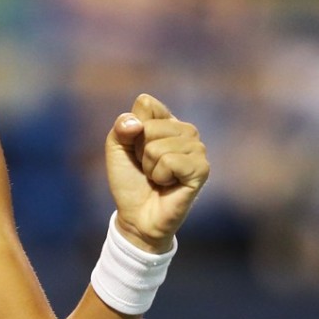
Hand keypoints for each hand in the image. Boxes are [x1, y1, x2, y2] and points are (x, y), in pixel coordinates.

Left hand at [104, 94, 208, 253]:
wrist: (136, 215)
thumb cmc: (129, 179)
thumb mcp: (116, 147)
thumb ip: (121, 127)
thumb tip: (137, 124)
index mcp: (167, 120)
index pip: (146, 103)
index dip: (131, 128)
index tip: (134, 149)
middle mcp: (186, 131)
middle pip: (150, 126)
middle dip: (139, 151)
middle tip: (146, 168)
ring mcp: (197, 149)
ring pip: (158, 146)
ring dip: (149, 166)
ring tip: (157, 177)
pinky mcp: (202, 169)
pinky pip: (170, 161)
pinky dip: (160, 176)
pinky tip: (167, 184)